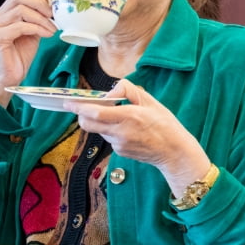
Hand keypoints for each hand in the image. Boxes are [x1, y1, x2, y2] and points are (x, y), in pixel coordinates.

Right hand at [0, 0, 56, 104]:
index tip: (53, 8)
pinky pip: (21, 26)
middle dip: (40, 3)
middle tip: (53, 15)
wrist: (7, 79)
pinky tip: (46, 35)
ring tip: (52, 29)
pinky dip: (37, 29)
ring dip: (42, 19)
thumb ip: (37, 19)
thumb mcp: (31, 33)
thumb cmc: (18, 58)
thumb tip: (51, 6)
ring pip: (21, 10)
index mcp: (2, 14)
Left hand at [63, 79, 210, 195]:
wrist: (176, 153)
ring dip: (99, 123)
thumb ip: (128, 91)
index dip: (79, 107)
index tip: (68, 102)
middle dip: (81, 115)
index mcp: (129, 116)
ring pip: (98, 130)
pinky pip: (108, 139)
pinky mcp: (120, 152)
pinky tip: (126, 131)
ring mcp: (119, 144)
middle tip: (83, 108)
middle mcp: (121, 132)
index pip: (95, 113)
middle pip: (88, 124)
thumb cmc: (166, 125)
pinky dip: (110, 132)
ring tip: (117, 118)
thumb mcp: (150, 101)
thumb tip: (110, 92)